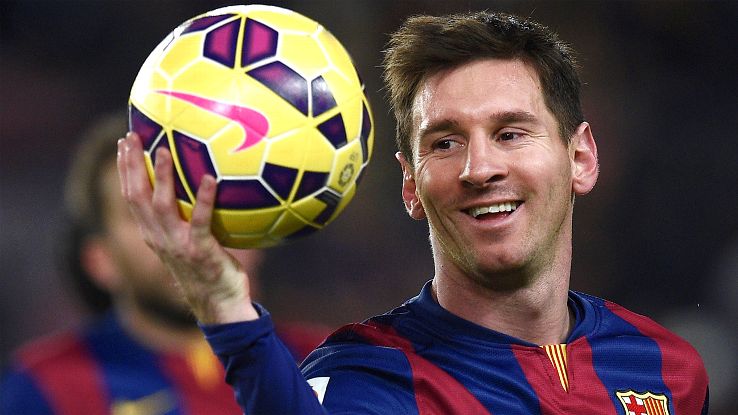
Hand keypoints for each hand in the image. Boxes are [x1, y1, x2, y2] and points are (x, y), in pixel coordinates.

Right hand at [117, 132, 258, 323]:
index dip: (125, 170)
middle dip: (132, 165)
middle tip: (132, 135)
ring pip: (161, 205)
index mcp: (153, 235)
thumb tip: (202, 185)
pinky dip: (204, 198)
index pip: (131, 197)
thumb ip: (188, 220)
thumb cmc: (209, 272)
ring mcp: (178, 245)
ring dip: (161, 177)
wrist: (220, 306)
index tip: (123, 143)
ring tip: (164, 150)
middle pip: (137, 196)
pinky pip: (201, 220)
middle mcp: (159, 238)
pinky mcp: (200, 251)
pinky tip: (210, 178)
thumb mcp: (189, 244)